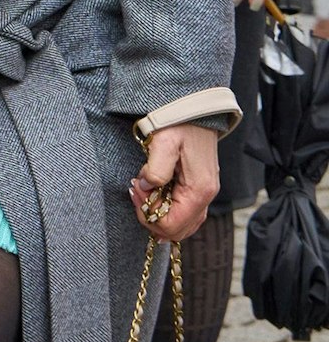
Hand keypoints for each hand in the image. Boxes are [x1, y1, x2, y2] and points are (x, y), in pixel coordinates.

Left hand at [130, 124, 219, 241]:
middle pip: (177, 230)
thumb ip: (155, 169)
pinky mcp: (199, 189)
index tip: (135, 190)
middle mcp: (206, 197)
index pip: (171, 225)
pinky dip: (167, 211)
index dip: (147, 215)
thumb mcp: (164, 143)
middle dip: (151, 217)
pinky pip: (185, 214)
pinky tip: (153, 194)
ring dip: (158, 215)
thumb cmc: (179, 124)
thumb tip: (145, 187)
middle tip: (136, 191)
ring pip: (182, 225)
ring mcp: (205, 194)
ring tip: (143, 191)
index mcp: (198, 190)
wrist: (195, 111)